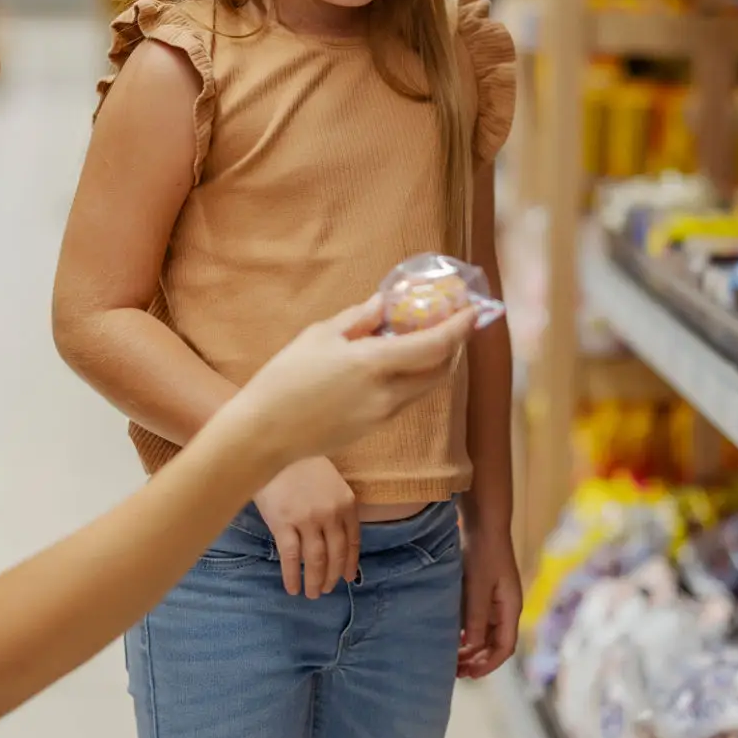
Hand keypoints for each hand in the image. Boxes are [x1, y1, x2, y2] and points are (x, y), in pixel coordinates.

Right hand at [224, 296, 475, 465]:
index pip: (435, 345)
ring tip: (423, 342)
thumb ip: (358, 318)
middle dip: (453, 347)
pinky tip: (395, 367)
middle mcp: (388, 393)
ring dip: (433, 366)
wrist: (265, 433)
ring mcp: (383, 415)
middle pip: (440, 371)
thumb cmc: (285, 377)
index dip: (459, 328)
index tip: (472, 312)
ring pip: (424, 388)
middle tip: (451, 326)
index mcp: (375, 363)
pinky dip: (411, 380)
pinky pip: (404, 400)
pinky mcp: (374, 429)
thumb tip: (384, 304)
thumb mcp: (319, 335)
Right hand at [254, 457, 356, 598]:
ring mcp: (307, 519)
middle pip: (336, 554)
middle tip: (327, 590)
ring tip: (312, 594)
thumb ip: (337, 506)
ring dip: (315, 581)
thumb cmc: (300, 462)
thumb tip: (337, 537)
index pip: (353, 541)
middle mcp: (331, 513)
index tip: (348, 578)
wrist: (273, 448)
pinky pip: (291, 557)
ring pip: (316, 560)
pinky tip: (292, 588)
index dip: (350, 563)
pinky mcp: (283, 523)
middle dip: (332, 576)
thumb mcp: (329, 481)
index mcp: (346, 503)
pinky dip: (293, 576)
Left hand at [457, 524, 520, 679]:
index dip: (489, 664)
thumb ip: (476, 617)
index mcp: (510, 608)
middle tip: (455, 672)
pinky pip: (477, 619)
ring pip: (485, 633)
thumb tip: (472, 647)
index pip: (505, 647)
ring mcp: (495, 599)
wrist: (484, 523)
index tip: (469, 674)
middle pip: (495, 643)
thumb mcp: (478, 586)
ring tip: (451, 658)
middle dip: (478, 660)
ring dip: (470, 647)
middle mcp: (505, 607)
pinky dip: (466, 631)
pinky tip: (450, 636)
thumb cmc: (484, 552)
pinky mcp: (483, 591)